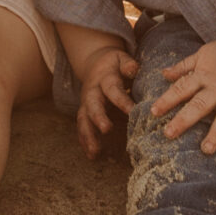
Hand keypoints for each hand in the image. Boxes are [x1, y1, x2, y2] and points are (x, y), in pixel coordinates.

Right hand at [74, 44, 137, 158]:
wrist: (94, 63)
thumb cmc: (114, 64)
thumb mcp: (121, 58)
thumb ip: (127, 64)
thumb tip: (133, 69)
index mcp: (105, 79)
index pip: (113, 90)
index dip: (122, 100)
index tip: (133, 112)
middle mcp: (92, 92)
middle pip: (92, 105)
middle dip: (98, 117)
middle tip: (107, 129)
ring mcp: (86, 103)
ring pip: (83, 119)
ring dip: (88, 135)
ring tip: (95, 152)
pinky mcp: (84, 112)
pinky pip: (82, 127)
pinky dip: (84, 141)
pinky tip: (91, 156)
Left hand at [153, 29, 215, 154]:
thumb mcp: (201, 54)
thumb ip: (183, 66)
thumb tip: (163, 74)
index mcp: (203, 75)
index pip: (181, 88)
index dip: (166, 100)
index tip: (153, 112)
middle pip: (199, 105)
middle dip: (183, 120)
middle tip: (168, 134)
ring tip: (206, 149)